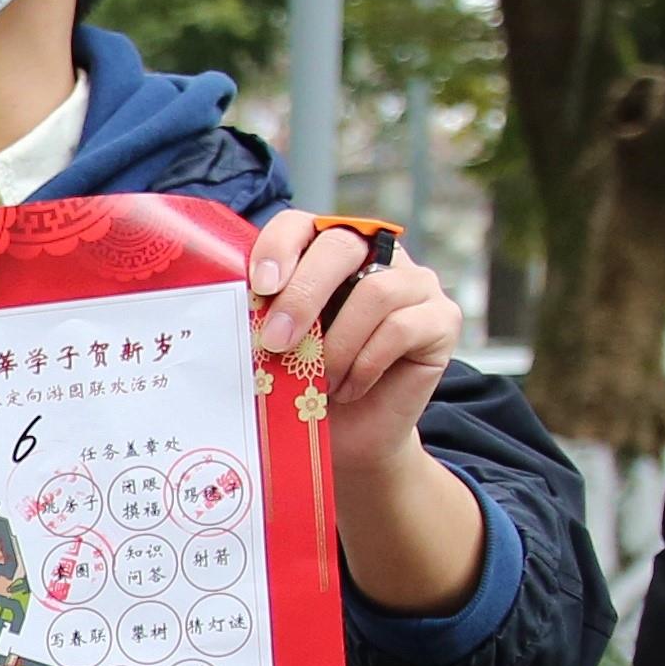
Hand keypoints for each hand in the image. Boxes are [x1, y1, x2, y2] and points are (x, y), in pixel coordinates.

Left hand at [245, 208, 488, 616]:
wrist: (349, 440)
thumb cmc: (304, 388)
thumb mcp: (276, 348)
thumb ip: (262, 319)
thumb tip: (222, 312)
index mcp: (325, 251)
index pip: (301, 225)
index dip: (278, 247)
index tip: (259, 287)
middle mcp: (376, 256)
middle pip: (341, 246)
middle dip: (302, 296)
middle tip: (275, 343)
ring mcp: (416, 283)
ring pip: (377, 291)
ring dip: (338, 344)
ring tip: (319, 381)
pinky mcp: (443, 319)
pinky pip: (402, 328)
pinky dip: (367, 363)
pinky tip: (349, 389)